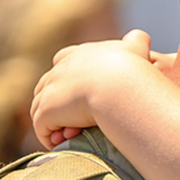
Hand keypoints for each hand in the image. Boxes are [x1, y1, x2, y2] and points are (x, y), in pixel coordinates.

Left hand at [31, 30, 155, 148]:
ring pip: (40, 108)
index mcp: (78, 55)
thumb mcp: (136, 48)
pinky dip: (51, 137)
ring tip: (68, 136)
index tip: (77, 91)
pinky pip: (42, 128)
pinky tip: (64, 143)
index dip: (65, 76)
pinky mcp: (47, 111)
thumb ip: (136, 41)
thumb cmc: (131, 68)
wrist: (119, 84)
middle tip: (73, 120)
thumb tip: (139, 36)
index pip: (61, 61)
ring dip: (53, 123)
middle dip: (56, 103)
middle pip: (46, 86)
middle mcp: (59, 70)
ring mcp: (50, 90)